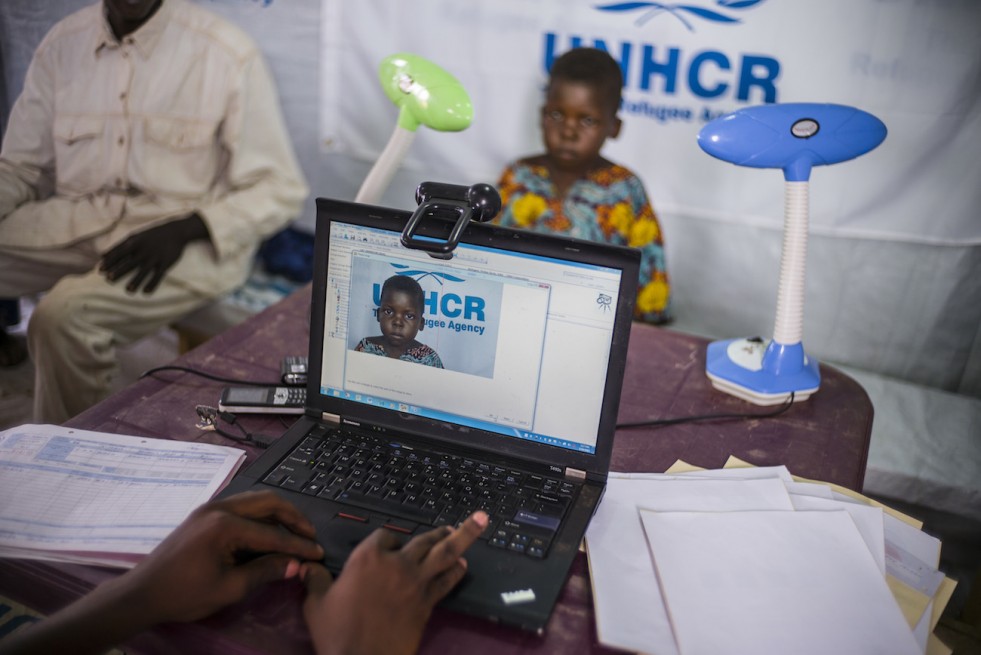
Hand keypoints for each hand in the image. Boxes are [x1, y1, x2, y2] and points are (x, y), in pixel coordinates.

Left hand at [0, 490, 323, 654]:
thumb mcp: (229, 588)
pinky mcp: (205, 514)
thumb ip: (265, 572)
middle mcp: (220, 507)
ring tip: (295, 534)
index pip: (273, 533)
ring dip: (279, 515)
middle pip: (269, 502)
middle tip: (310, 536)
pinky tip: (269, 533)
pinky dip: (261, 517)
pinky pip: (242, 507)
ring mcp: (211, 507)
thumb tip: (296, 566)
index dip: (298, 546)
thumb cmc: (184, 594)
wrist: (142, 593)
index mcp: (225, 525)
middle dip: (294, 518)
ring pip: (256, 501)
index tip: (318, 555)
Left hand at [99, 213, 208, 293]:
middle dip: (119, 271)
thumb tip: (102, 256)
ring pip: (144, 271)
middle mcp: (144, 250)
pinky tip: (146, 292)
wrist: (175, 231)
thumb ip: (119, 246)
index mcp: (135, 242)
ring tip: (128, 290)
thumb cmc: (151, 235)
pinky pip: (158, 275)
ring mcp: (155, 257)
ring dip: (136, 280)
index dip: (109, 262)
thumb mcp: (135, 236)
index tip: (100, 271)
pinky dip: (152, 284)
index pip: (119, 253)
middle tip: (109, 280)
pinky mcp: (166, 263)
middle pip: (130, 262)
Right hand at [301, 511, 487, 654]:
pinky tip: (463, 566)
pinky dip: (456, 572)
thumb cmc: (336, 632)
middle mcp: (395, 563)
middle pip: (422, 539)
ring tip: (474, 526)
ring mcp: (415, 581)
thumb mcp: (316, 603)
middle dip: (437, 531)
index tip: (389, 544)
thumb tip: (307, 567)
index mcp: (367, 557)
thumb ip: (316, 580)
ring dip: (461, 538)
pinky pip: (446, 581)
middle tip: (451, 525)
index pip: (384, 535)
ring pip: (444, 553)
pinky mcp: (427, 602)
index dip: (388, 538)